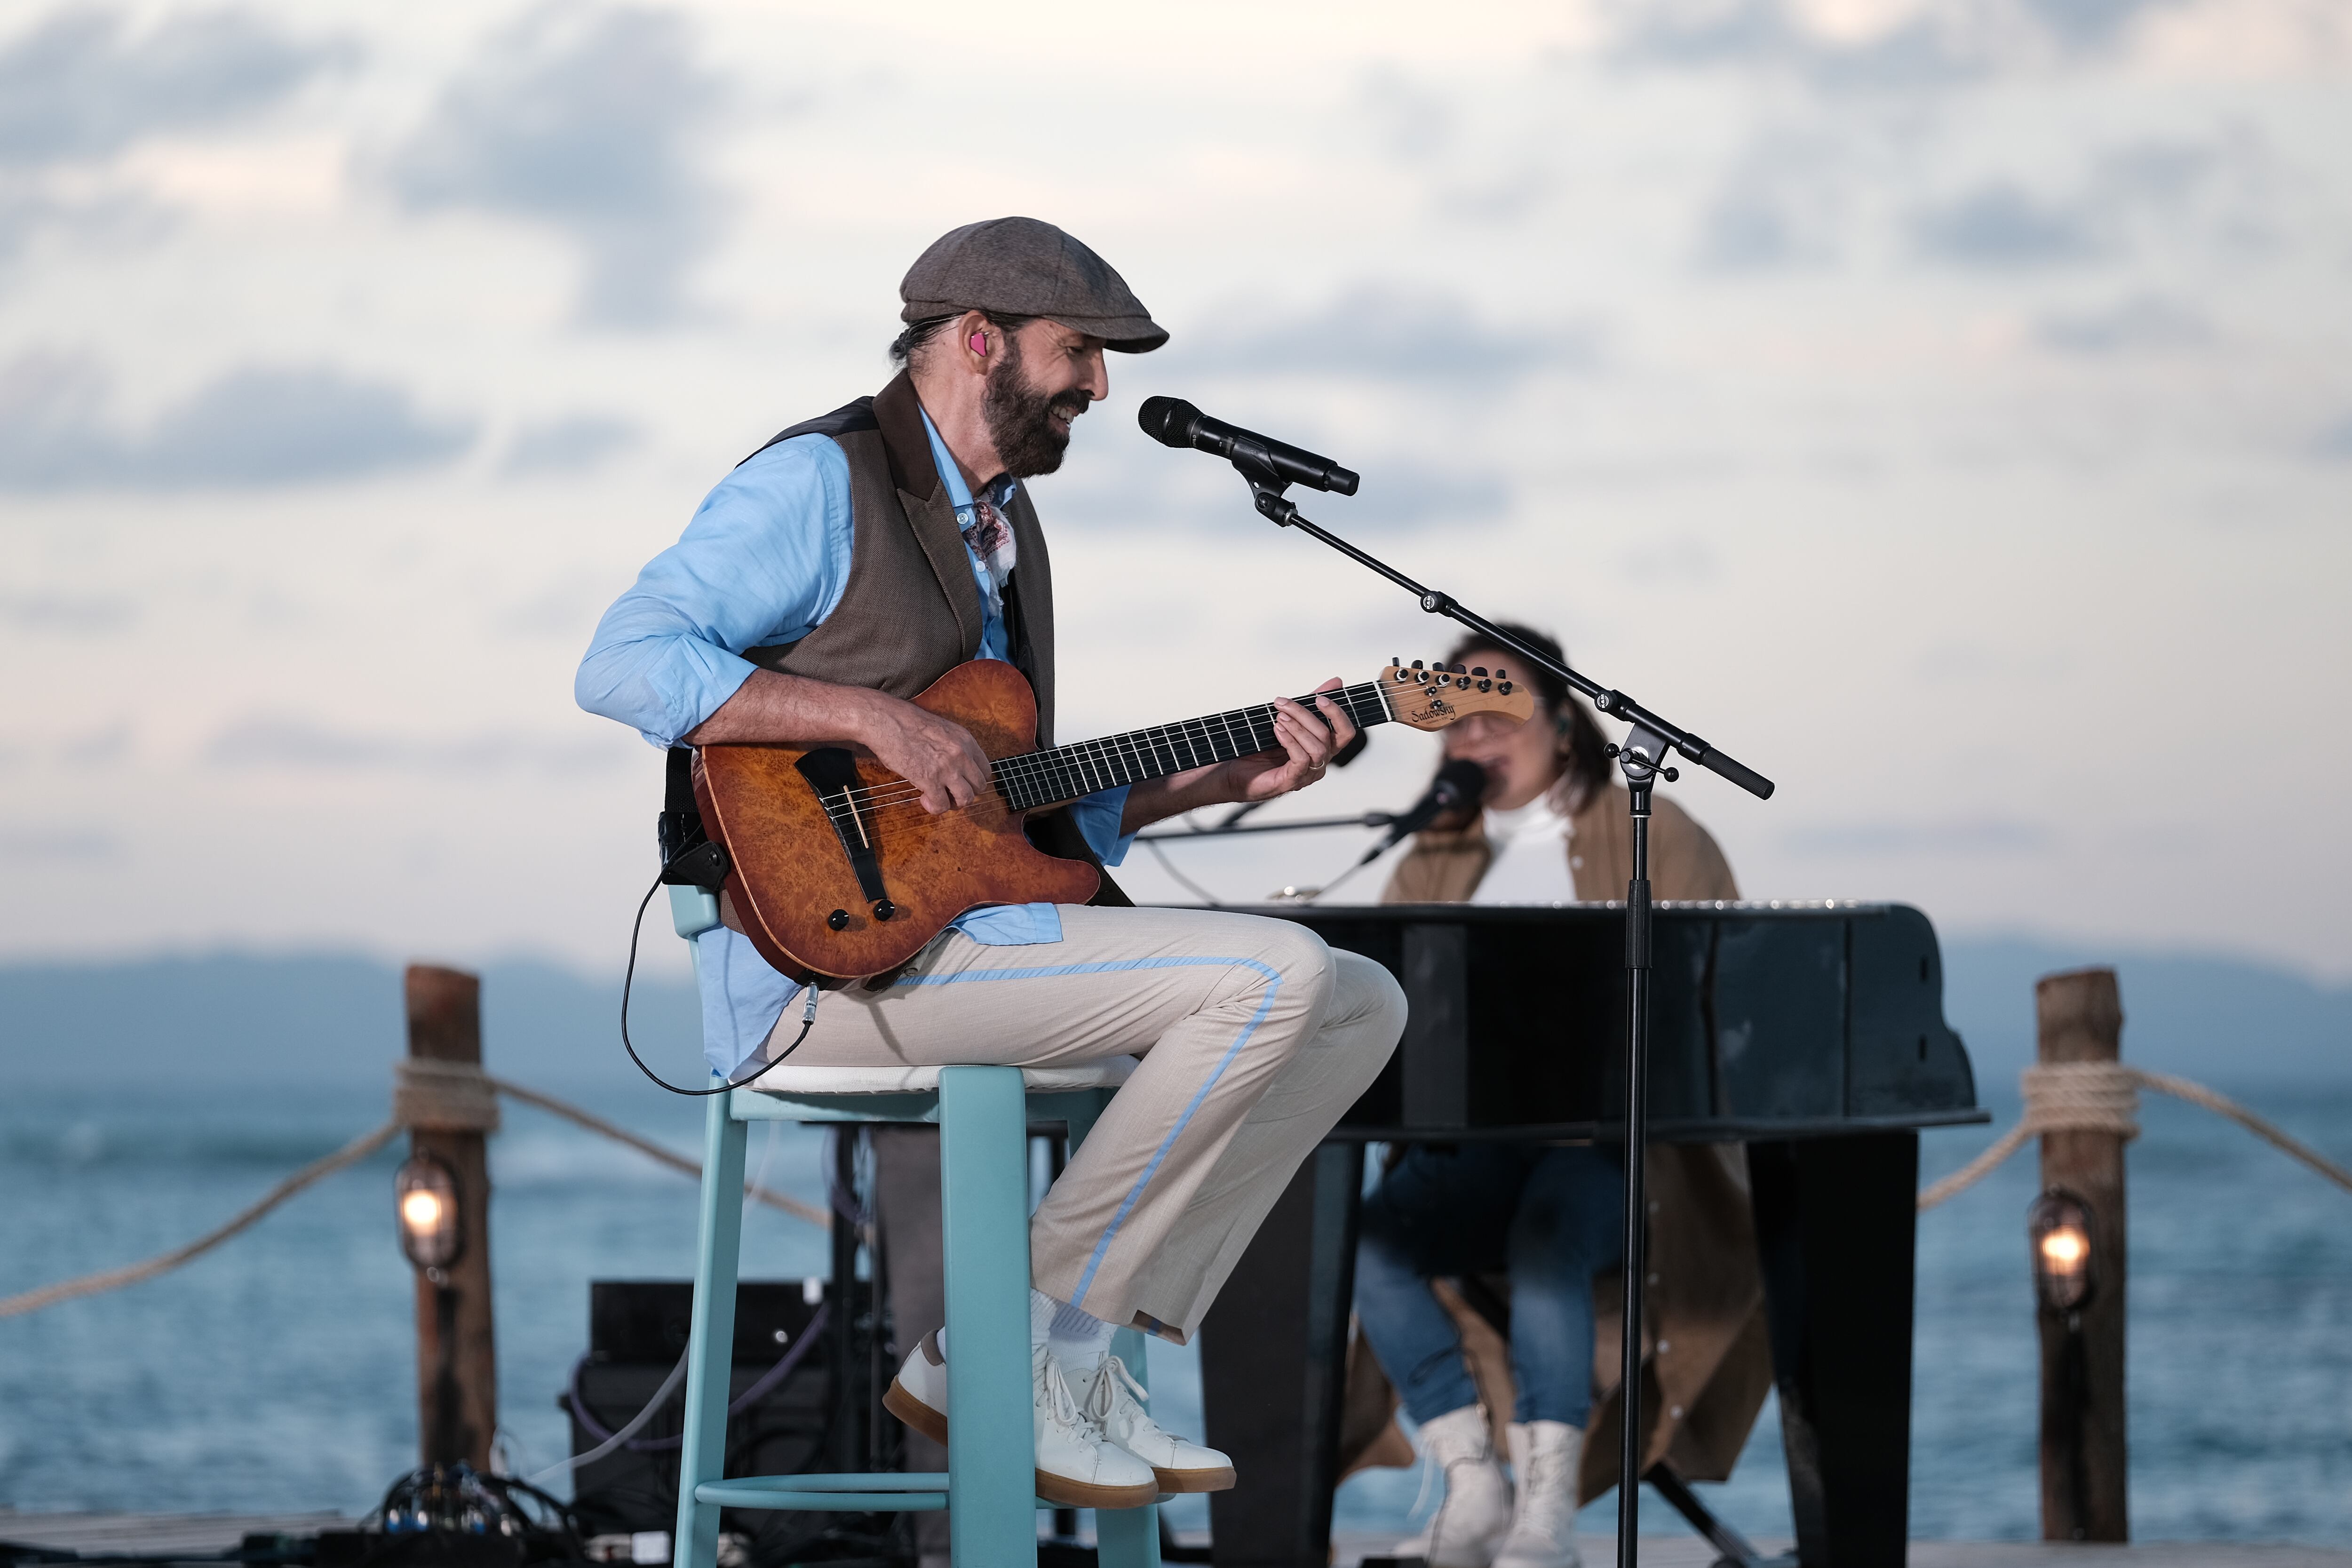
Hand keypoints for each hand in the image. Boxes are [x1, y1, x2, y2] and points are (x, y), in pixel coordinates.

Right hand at [854, 690, 991, 812]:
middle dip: (965, 794)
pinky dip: (934, 807)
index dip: (973, 781)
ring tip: (938, 798)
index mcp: (966, 740)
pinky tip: (923, 799)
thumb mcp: (941, 730)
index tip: (960, 783)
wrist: (886, 721)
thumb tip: (957, 768)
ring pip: (966, 799)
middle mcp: (961, 754)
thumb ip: (954, 748)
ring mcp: (947, 768)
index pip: (985, 770)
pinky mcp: (930, 780)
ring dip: (953, 804)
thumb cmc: (907, 723)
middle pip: (979, 787)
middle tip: (949, 793)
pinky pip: (941, 805)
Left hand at [1215, 678, 1356, 804]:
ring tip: (1280, 717)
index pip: (1345, 732)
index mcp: (1323, 747)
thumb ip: (1311, 703)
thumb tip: (1335, 682)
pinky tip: (1278, 731)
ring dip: (1297, 727)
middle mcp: (1319, 761)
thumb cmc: (1261, 748)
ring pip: (1317, 747)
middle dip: (1305, 714)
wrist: (1235, 772)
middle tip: (1284, 703)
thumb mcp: (1289, 719)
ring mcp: (1307, 773)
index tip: (1319, 697)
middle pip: (1328, 735)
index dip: (1337, 713)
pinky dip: (1290, 741)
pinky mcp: (1292, 781)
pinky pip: (1300, 759)